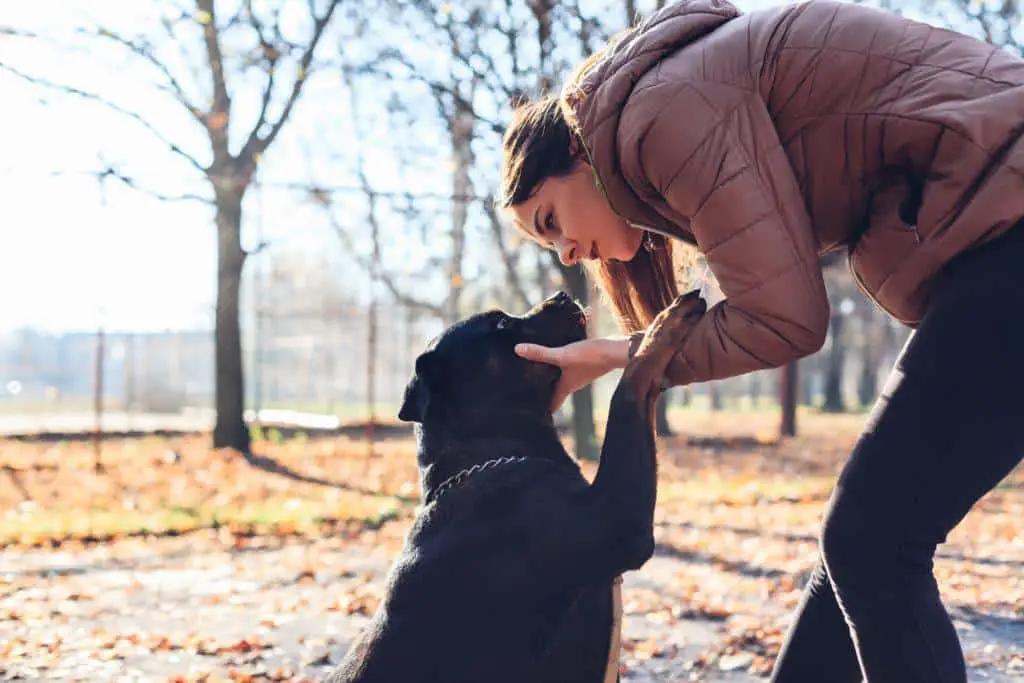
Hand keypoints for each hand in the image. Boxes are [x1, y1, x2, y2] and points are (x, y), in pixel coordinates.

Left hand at [515, 337, 629, 411]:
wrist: (616, 350)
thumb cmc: (591, 357)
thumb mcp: (563, 355)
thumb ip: (541, 353)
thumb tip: (517, 350)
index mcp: (566, 387)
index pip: (552, 404)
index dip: (540, 408)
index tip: (527, 411)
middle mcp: (572, 384)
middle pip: (553, 392)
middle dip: (541, 392)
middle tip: (524, 390)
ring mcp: (579, 374)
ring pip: (559, 380)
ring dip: (548, 378)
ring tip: (532, 372)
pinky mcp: (583, 364)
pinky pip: (566, 369)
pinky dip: (557, 367)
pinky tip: (552, 357)